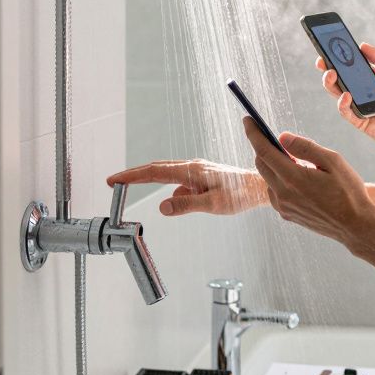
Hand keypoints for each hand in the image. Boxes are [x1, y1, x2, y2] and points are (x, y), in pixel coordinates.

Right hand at [106, 159, 267, 216]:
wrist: (259, 187)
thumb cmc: (240, 194)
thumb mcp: (213, 204)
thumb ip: (187, 205)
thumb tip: (162, 206)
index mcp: (192, 171)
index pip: (154, 172)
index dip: (133, 176)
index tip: (115, 179)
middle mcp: (192, 167)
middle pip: (156, 169)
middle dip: (134, 175)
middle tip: (115, 181)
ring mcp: (197, 171)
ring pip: (167, 174)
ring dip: (149, 179)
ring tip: (134, 185)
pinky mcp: (202, 177)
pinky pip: (180, 182)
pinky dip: (170, 188)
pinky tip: (176, 200)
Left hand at [242, 116, 374, 247]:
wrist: (355, 226)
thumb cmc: (348, 192)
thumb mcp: (332, 161)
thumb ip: (305, 147)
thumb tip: (282, 137)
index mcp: (293, 178)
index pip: (263, 150)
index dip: (253, 133)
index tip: (247, 120)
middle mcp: (283, 194)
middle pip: (261, 164)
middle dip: (262, 146)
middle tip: (272, 136)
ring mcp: (283, 207)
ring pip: (268, 178)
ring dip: (274, 165)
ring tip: (295, 160)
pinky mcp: (287, 215)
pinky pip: (274, 192)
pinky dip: (279, 180)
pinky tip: (298, 179)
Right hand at [316, 43, 374, 151]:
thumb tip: (362, 45)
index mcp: (370, 77)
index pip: (350, 65)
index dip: (338, 56)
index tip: (329, 46)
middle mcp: (361, 91)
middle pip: (338, 78)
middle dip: (327, 68)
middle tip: (322, 60)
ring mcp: (358, 106)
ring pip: (337, 93)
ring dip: (330, 83)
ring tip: (331, 73)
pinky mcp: (359, 121)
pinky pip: (346, 111)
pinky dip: (342, 103)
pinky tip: (346, 95)